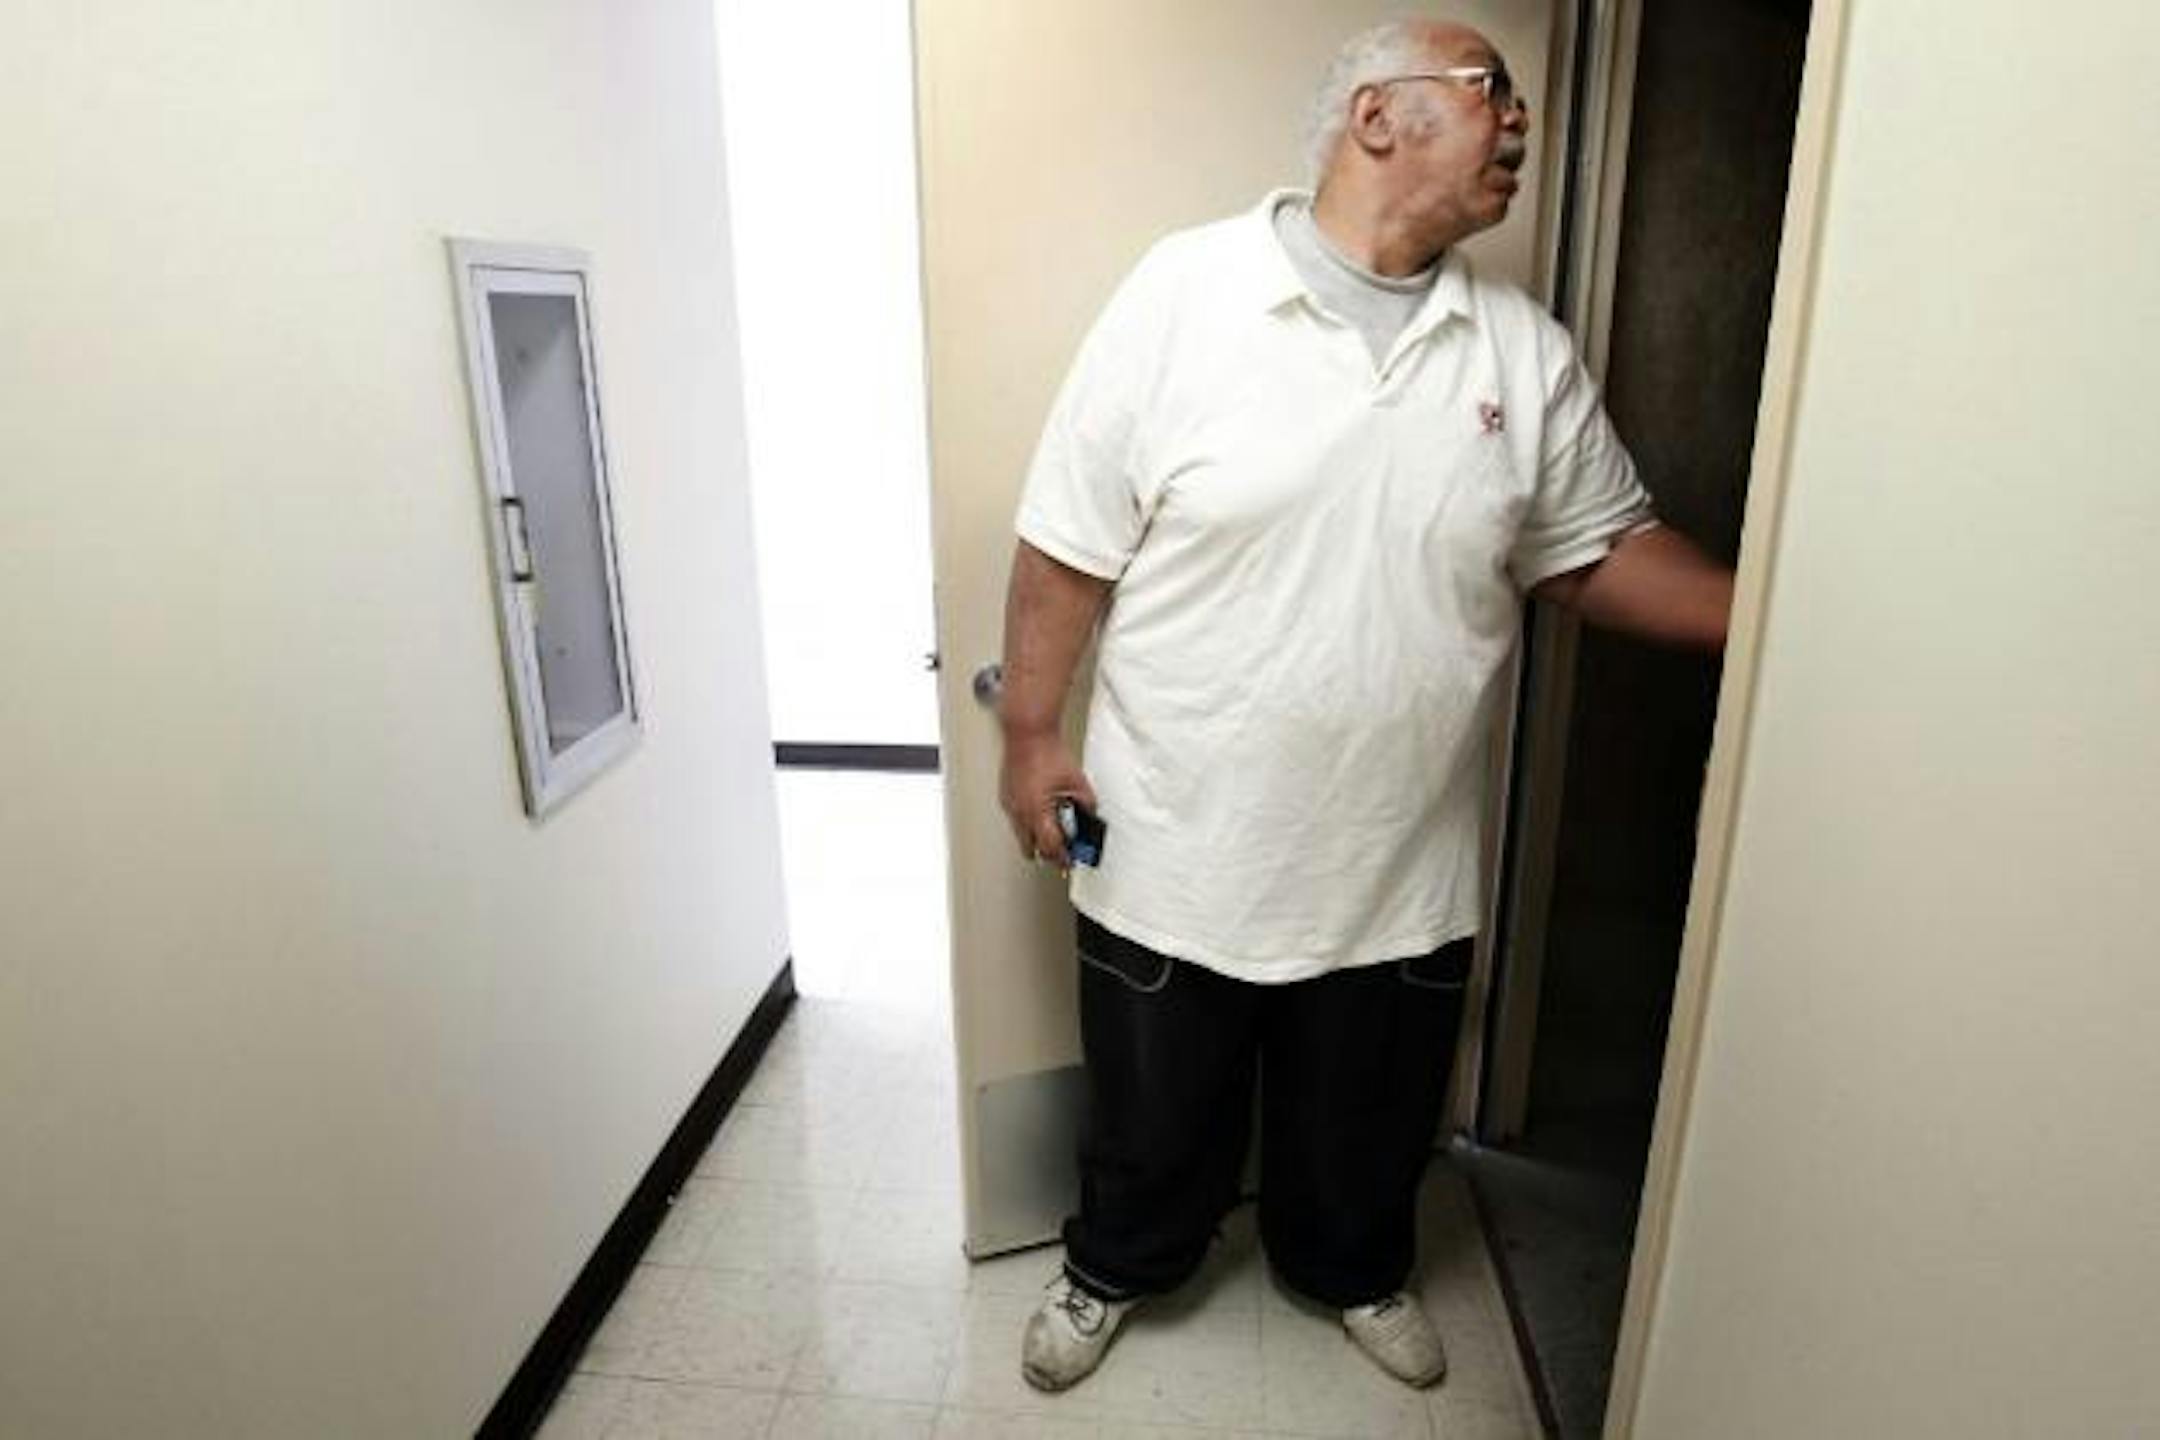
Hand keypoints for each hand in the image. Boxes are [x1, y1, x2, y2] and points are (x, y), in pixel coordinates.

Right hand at [998, 727, 1096, 870]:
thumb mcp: (1078, 781)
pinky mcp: (1006, 796)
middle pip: (1031, 848)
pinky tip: (1042, 809)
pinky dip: (1029, 820)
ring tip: (1053, 825)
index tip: (1069, 863)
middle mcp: (1020, 811)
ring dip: (1036, 835)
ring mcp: (1010, 804)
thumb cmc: (1049, 753)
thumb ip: (1086, 804)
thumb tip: (1089, 818)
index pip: (1050, 847)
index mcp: (1038, 811)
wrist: (1028, 734)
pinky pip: (1016, 818)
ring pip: (1021, 834)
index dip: (1062, 858)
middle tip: (1062, 850)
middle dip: (1046, 852)